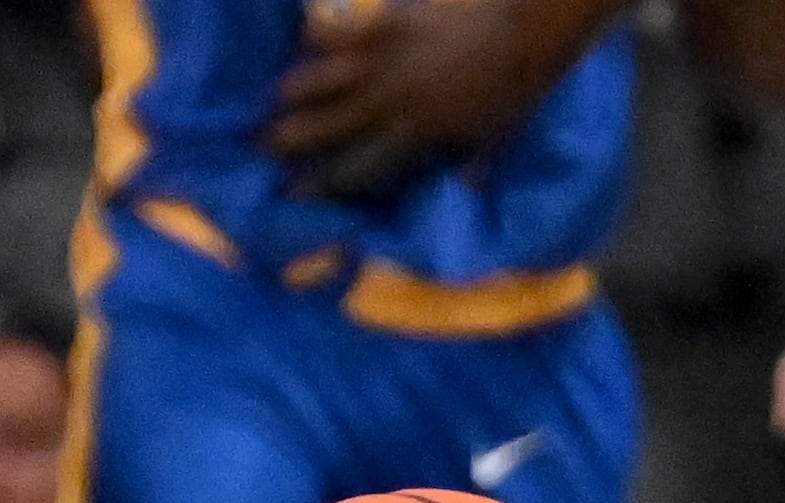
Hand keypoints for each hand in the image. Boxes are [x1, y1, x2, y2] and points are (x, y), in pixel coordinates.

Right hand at [267, 0, 564, 195]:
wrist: (523, 31)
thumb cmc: (516, 88)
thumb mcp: (497, 137)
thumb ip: (475, 163)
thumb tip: (468, 188)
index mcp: (416, 138)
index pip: (360, 169)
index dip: (326, 185)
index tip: (297, 197)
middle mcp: (389, 104)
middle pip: (327, 127)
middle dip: (292, 140)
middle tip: (262, 148)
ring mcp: (383, 61)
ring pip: (321, 79)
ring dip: (294, 90)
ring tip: (272, 99)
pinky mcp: (385, 22)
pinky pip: (337, 29)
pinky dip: (317, 31)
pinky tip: (302, 32)